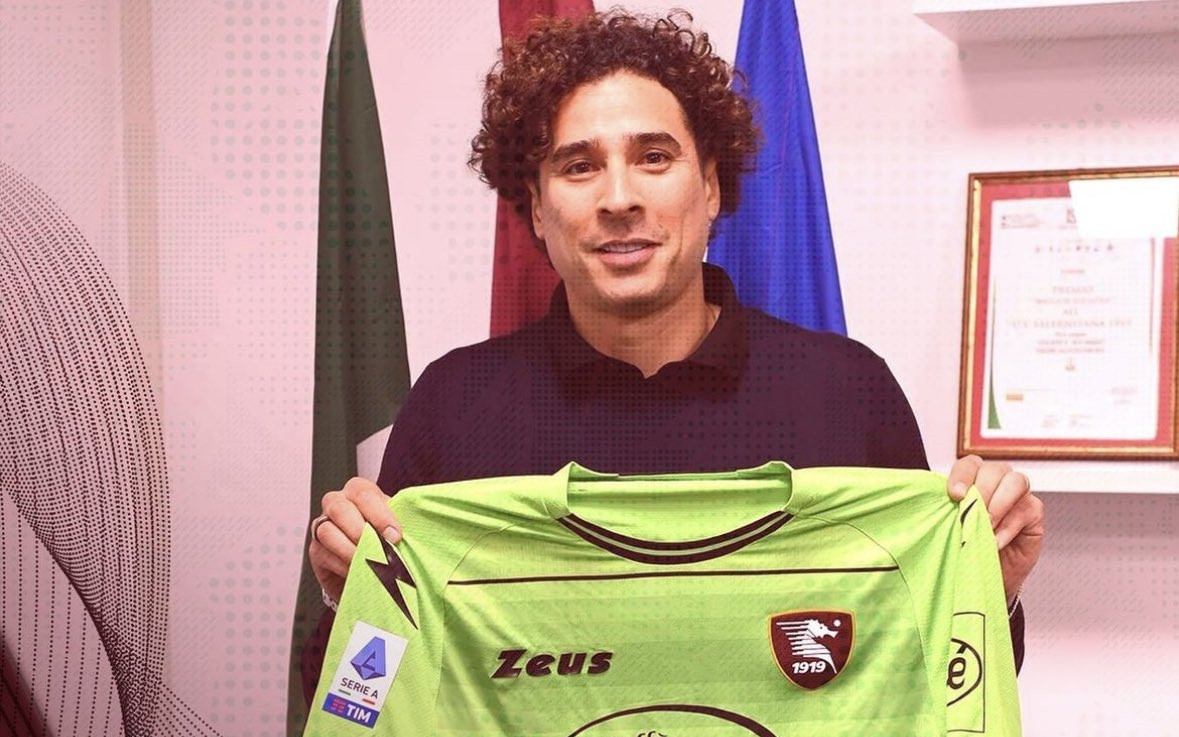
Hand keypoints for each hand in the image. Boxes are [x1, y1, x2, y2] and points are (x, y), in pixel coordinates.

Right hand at [308, 477, 401, 603]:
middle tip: (380, 550)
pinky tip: (358, 571)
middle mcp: (337, 504)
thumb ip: (403, 522)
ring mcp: (323, 526)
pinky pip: (323, 553)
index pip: (363, 492)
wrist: (371, 566)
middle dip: (361, 530)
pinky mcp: (316, 550)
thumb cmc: (386, 540)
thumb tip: (419, 529)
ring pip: (327, 531)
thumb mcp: (396, 527)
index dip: (379, 513)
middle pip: (339, 507)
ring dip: (351, 550)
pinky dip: (342, 564)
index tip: (395, 535)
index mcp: (359, 492)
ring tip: (370, 563)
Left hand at [947, 455, 1044, 603]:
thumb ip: (948, 509)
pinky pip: (1026, 508)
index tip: (954, 495)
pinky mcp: (1034, 512)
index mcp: (973, 478)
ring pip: (1016, 482)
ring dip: (998, 505)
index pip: (969, 464)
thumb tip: (934, 503)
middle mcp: (997, 480)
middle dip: (981, 492)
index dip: (962, 476)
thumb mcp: (951, 524)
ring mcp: (1019, 494)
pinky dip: (1009, 526)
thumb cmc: (966, 544)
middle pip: (994, 470)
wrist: (985, 571)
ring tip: (985, 527)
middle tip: (970, 515)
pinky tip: (996, 541)